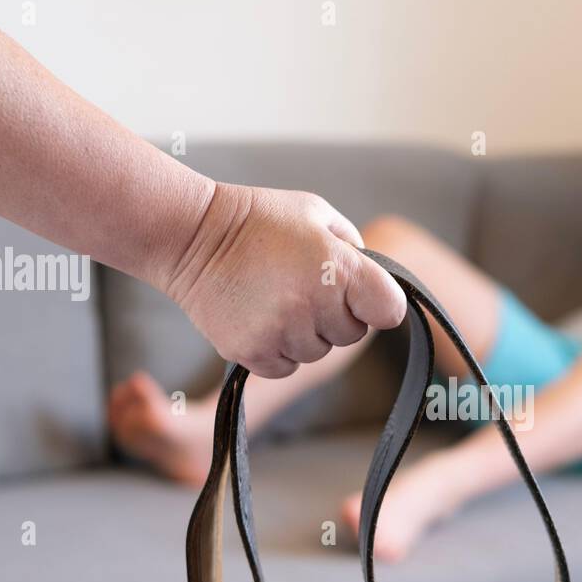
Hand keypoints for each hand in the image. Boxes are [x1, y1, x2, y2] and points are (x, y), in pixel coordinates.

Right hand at [165, 183, 405, 377]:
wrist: (192, 236)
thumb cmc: (260, 220)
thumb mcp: (317, 214)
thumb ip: (353, 247)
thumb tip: (372, 281)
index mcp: (339, 268)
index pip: (389, 310)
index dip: (377, 303)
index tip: (359, 293)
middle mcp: (314, 304)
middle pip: (352, 335)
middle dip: (335, 315)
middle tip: (302, 285)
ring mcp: (282, 332)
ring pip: (317, 353)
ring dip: (304, 333)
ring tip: (275, 298)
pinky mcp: (253, 352)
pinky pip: (286, 367)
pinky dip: (278, 349)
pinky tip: (260, 317)